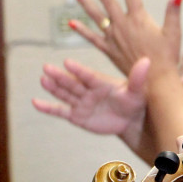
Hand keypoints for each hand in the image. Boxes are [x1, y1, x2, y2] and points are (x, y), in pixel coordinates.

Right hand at [33, 57, 150, 148]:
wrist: (131, 120)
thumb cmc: (134, 102)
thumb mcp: (137, 91)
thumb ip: (138, 77)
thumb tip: (147, 61)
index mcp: (101, 82)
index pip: (88, 76)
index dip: (78, 70)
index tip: (67, 62)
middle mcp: (88, 90)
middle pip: (72, 83)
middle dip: (60, 76)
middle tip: (46, 67)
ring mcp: (81, 102)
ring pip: (64, 94)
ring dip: (53, 87)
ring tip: (42, 79)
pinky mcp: (77, 115)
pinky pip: (60, 111)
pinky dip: (47, 107)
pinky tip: (35, 102)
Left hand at [70, 0, 181, 74]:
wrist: (155, 81)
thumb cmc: (167, 58)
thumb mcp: (174, 33)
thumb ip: (173, 12)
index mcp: (139, 19)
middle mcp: (123, 25)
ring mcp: (114, 37)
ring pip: (95, 15)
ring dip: (84, 2)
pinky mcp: (109, 50)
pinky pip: (92, 38)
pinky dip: (82, 30)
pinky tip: (72, 23)